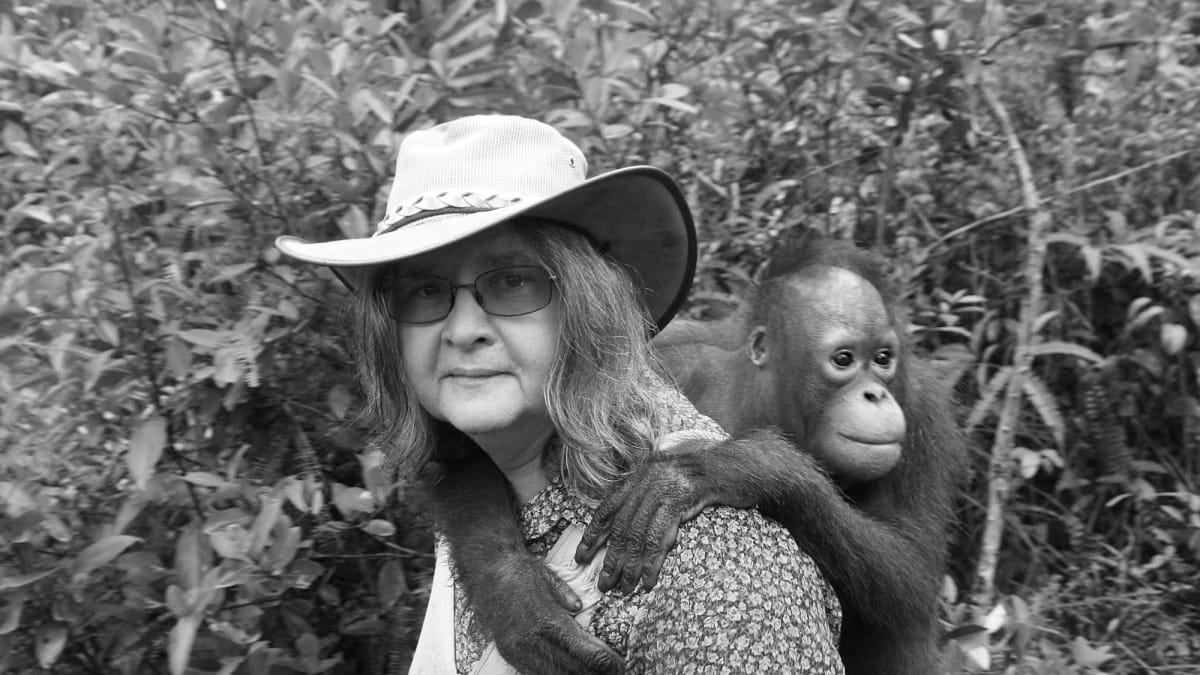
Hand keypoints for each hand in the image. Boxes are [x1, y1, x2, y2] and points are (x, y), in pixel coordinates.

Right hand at [487, 549, 624, 674]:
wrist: (485, 571)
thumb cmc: (519, 571)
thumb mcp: (548, 577)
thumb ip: (565, 595)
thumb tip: (579, 608)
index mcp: (547, 621)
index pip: (584, 651)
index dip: (605, 662)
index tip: (619, 665)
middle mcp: (532, 640)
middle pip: (572, 669)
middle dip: (596, 673)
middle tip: (614, 673)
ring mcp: (518, 650)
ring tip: (594, 674)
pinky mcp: (509, 653)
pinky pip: (534, 673)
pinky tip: (567, 673)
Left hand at [575, 448, 722, 594]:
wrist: (740, 467)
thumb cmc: (707, 481)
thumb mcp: (672, 485)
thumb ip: (650, 499)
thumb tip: (629, 532)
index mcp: (640, 475)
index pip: (608, 507)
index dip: (594, 533)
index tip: (582, 556)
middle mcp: (648, 478)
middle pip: (623, 525)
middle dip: (612, 558)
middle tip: (604, 583)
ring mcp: (665, 487)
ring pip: (639, 534)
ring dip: (630, 566)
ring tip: (625, 588)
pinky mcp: (683, 498)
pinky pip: (660, 537)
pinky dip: (652, 563)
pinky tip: (648, 581)